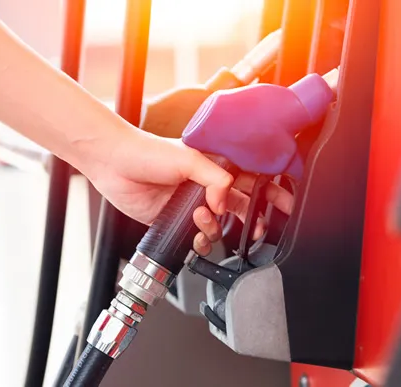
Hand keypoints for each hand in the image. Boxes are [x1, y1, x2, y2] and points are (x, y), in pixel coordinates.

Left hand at [80, 129, 293, 255]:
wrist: (115, 165)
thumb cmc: (148, 151)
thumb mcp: (190, 158)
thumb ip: (216, 180)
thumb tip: (225, 205)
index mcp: (217, 166)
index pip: (253, 179)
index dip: (271, 192)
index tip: (286, 204)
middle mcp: (208, 186)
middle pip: (242, 207)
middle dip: (253, 220)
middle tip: (257, 229)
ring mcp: (193, 205)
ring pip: (221, 226)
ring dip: (215, 227)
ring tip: (200, 216)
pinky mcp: (177, 221)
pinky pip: (198, 239)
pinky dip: (200, 241)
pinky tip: (192, 231)